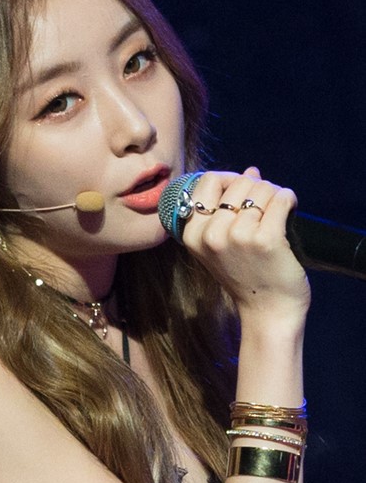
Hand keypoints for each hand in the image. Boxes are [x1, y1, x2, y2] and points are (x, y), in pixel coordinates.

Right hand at [180, 167, 310, 320]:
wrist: (267, 311)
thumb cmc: (246, 276)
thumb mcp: (217, 246)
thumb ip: (223, 211)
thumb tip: (250, 171)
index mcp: (193, 234)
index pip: (208, 181)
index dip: (229, 180)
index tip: (242, 193)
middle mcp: (211, 235)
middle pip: (238, 181)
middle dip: (257, 187)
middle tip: (265, 206)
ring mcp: (238, 237)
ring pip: (261, 188)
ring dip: (274, 194)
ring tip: (277, 211)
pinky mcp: (266, 240)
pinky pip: (281, 199)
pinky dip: (289, 199)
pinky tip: (290, 209)